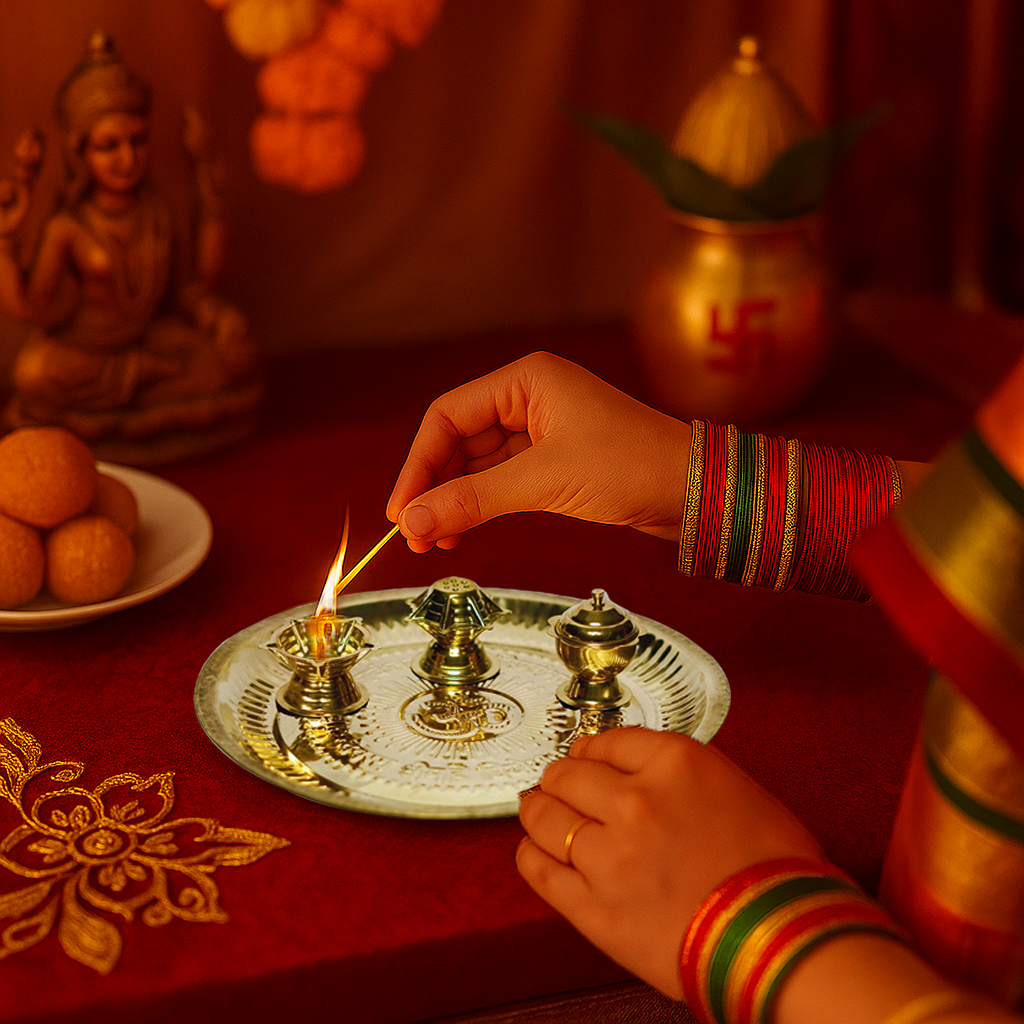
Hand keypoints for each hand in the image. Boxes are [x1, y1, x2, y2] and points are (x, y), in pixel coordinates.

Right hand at [386, 351, 690, 551]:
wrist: (694, 490)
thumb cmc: (630, 466)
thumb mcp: (544, 482)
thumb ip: (472, 500)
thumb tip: (411, 522)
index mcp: (525, 380)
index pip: (447, 417)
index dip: (418, 464)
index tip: (401, 510)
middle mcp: (529, 398)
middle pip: (458, 441)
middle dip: (434, 487)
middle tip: (413, 534)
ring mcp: (541, 430)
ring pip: (477, 465)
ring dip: (453, 501)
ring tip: (434, 541)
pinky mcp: (553, 461)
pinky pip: (500, 481)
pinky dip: (479, 506)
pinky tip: (462, 531)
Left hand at [517, 727, 823, 999]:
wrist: (787, 940)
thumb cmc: (779, 871)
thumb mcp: (739, 791)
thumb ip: (683, 775)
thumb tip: (648, 777)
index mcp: (676, 762)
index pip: (608, 741)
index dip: (591, 750)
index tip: (585, 757)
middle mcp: (635, 799)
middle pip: (568, 774)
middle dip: (560, 778)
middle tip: (556, 785)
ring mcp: (610, 854)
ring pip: (546, 816)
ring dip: (537, 810)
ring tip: (535, 811)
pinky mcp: (594, 907)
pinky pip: (540, 869)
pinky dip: (531, 854)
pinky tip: (533, 850)